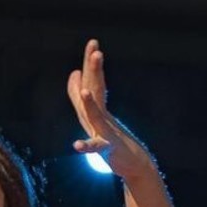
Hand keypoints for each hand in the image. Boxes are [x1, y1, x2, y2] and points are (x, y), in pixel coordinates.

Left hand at [67, 39, 156, 181]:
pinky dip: (87, 146)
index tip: (92, 42)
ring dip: (90, 104)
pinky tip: (76, 145)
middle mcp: (102, 117)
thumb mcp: (93, 116)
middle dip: (95, 72)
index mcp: (97, 108)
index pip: (93, 82)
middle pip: (96, 92)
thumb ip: (78, 96)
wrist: (134, 163)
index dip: (91, 64)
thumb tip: (73, 74)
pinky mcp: (107, 151)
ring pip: (96, 117)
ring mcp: (105, 132)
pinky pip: (96, 148)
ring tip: (84, 91)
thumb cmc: (114, 139)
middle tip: (96, 50)